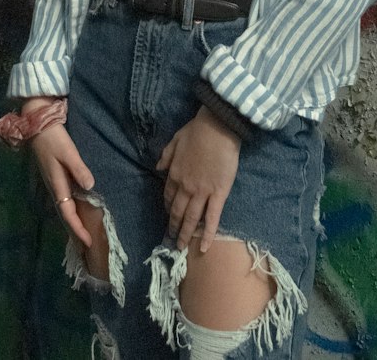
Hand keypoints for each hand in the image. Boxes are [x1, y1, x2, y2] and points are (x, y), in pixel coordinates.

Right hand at [25, 100, 95, 247]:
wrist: (37, 124)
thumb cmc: (53, 138)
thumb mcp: (68, 152)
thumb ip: (78, 169)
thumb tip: (90, 187)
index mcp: (57, 185)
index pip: (68, 214)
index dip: (78, 229)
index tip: (88, 243)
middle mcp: (54, 188)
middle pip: (65, 216)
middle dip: (75, 232)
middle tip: (85, 249)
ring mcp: (53, 183)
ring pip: (64, 209)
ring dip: (73, 224)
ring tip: (82, 237)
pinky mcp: (53, 177)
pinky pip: (63, 201)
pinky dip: (71, 212)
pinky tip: (76, 213)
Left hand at [156, 107, 239, 252]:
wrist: (217, 128)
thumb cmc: (197, 131)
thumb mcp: (175, 140)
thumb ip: (166, 156)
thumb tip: (158, 168)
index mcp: (174, 174)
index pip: (168, 196)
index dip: (167, 208)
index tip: (167, 216)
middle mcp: (185, 187)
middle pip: (177, 212)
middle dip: (173, 227)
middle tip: (171, 240)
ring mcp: (202, 193)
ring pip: (191, 219)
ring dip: (185, 234)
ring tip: (181, 248)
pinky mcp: (218, 194)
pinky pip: (212, 218)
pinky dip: (207, 234)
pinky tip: (203, 247)